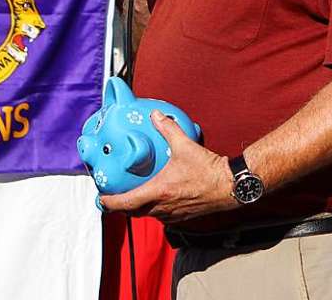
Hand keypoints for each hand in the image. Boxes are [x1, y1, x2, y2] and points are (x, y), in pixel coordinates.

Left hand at [99, 111, 236, 223]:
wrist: (230, 186)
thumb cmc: (208, 169)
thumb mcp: (185, 145)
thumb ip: (168, 128)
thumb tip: (156, 115)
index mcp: (159, 192)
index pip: (126, 203)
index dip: (109, 202)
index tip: (101, 198)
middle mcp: (163, 207)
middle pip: (133, 212)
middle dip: (121, 206)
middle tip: (113, 197)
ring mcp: (173, 214)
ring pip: (147, 215)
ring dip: (138, 208)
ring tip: (133, 196)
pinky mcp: (183, 217)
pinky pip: (162, 216)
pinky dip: (154, 209)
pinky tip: (157, 198)